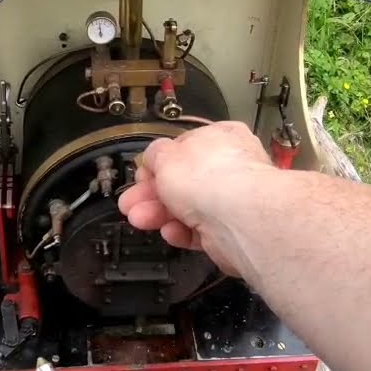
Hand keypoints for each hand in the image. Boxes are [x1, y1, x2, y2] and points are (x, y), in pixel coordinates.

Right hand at [117, 121, 273, 276]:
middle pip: (183, 181)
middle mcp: (229, 168)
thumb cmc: (210, 177)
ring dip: (161, 214)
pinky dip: (182, 232)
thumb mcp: (166, 155)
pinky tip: (170, 232)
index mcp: (219, 138)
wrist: (239, 217)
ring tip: (140, 219)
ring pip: (188, 208)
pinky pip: (200, 231)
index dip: (158, 164)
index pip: (183, 149)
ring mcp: (232, 201)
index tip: (141, 176)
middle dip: (152, 194)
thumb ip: (156, 154)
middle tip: (131, 203)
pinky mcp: (230, 231)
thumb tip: (153, 156)